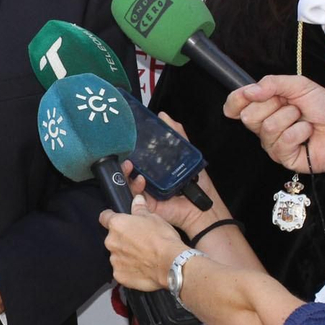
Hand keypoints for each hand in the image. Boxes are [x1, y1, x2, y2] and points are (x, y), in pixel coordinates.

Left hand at [99, 198, 187, 290]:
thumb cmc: (162, 238)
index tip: (118, 220)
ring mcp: (114, 260)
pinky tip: (142, 268)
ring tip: (142, 256)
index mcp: (117, 224)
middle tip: (138, 241)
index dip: (111, 217)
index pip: (105, 217)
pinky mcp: (119, 275)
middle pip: (112, 238)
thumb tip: (136, 199)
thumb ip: (140, 208)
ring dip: (125, 255)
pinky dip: (129, 269)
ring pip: (117, 255)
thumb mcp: (153, 217)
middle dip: (122, 239)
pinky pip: (121, 270)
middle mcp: (111, 242)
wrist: (171, 264)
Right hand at [122, 114, 232, 236]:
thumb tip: (163, 116)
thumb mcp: (187, 154)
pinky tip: (140, 179)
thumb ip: (177, 135)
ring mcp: (144, 191)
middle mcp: (147, 177)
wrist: (200, 208)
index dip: (130, 147)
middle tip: (123, 150)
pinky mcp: (143, 203)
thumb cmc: (197, 183)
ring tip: (129, 164)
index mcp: (155, 166)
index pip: (138, 154)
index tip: (126, 138)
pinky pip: (132, 194)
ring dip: (125, 172)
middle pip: (129, 167)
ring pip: (126, 180)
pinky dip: (133, 186)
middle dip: (123, 159)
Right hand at [223, 75, 324, 175]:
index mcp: (264, 105)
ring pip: (267, 127)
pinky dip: (299, 132)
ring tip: (304, 119)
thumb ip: (272, 83)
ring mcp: (272, 142)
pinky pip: (281, 142)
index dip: (236, 99)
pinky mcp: (282, 157)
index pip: (235, 104)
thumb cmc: (324, 107)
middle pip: (247, 116)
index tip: (249, 94)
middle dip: (273, 105)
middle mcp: (263, 124)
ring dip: (291, 118)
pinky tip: (307, 133)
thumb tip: (248, 91)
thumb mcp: (299, 85)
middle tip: (293, 106)